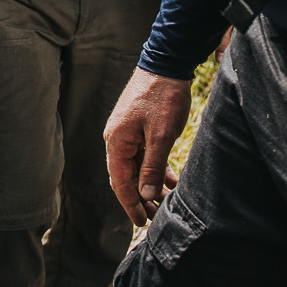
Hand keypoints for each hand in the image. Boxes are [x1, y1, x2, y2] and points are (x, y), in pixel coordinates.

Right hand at [105, 69, 192, 223]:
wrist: (166, 64)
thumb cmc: (163, 97)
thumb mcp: (161, 135)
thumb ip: (153, 166)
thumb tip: (146, 195)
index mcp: (117, 142)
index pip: (120, 182)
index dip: (130, 204)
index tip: (141, 222)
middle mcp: (117, 140)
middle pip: (125, 177)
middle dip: (138, 199)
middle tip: (154, 219)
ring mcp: (127, 134)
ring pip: (135, 168)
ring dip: (148, 186)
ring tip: (164, 204)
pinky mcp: (138, 129)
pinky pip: (143, 156)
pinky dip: (154, 170)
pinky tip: (169, 182)